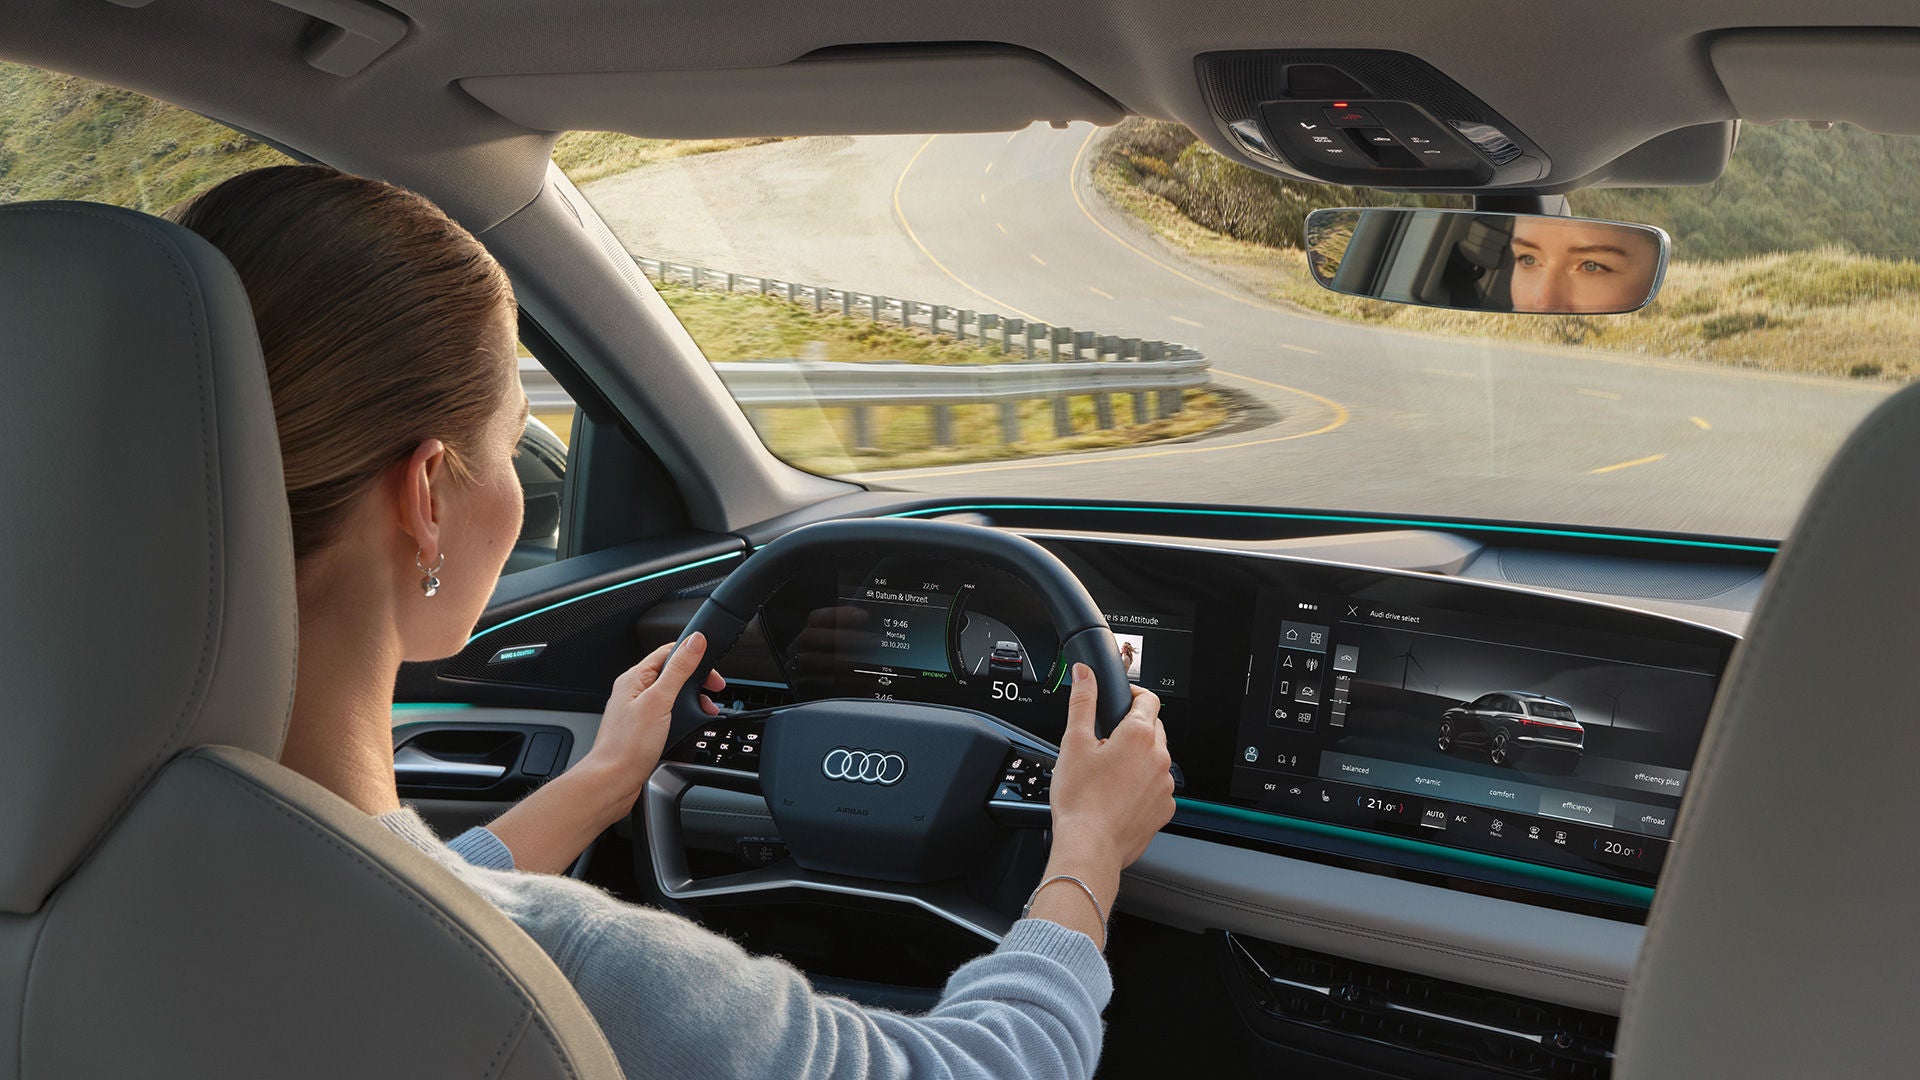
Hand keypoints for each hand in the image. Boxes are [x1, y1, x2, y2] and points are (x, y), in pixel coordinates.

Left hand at [579, 633, 724, 812]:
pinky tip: (690, 726)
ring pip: (671, 695)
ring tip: (706, 710)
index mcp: (634, 679)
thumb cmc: (627, 746)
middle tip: (714, 692)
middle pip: (671, 673)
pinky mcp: (642, 730)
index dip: (693, 656)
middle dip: (696, 680)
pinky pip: (667, 714)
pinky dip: (683, 716)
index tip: (712, 672)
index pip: (667, 652)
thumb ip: (678, 669)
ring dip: (692, 699)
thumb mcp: (659, 701)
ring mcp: (637, 712)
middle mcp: (633, 692)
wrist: (612, 782)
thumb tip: (695, 642)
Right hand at [1023, 663, 1172, 948]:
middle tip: (1106, 741)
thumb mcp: (1074, 742)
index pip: (1149, 699)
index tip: (1121, 700)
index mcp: (1139, 735)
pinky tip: (1118, 794)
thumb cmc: (1080, 800)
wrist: (1089, 846)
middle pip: (1153, 728)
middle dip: (1133, 729)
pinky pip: (1157, 786)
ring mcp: (1166, 785)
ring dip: (1139, 758)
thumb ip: (1083, 702)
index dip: (1133, 695)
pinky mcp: (1165, 809)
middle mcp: (1160, 757)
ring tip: (1109, 772)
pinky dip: (1143, 785)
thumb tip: (1085, 674)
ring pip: (1156, 758)